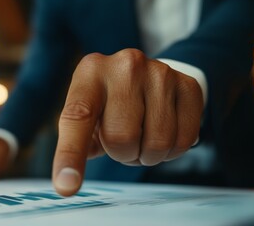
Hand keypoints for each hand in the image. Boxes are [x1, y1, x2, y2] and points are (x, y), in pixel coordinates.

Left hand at [52, 49, 203, 195]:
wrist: (145, 76)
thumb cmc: (107, 103)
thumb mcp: (85, 114)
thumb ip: (76, 143)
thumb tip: (68, 180)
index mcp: (90, 73)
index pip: (77, 118)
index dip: (71, 155)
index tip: (66, 187)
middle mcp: (125, 66)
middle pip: (122, 138)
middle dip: (121, 152)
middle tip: (121, 140)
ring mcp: (159, 73)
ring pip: (156, 143)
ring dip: (147, 154)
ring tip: (141, 135)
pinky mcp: (187, 85)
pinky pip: (183, 140)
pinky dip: (171, 151)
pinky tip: (162, 132)